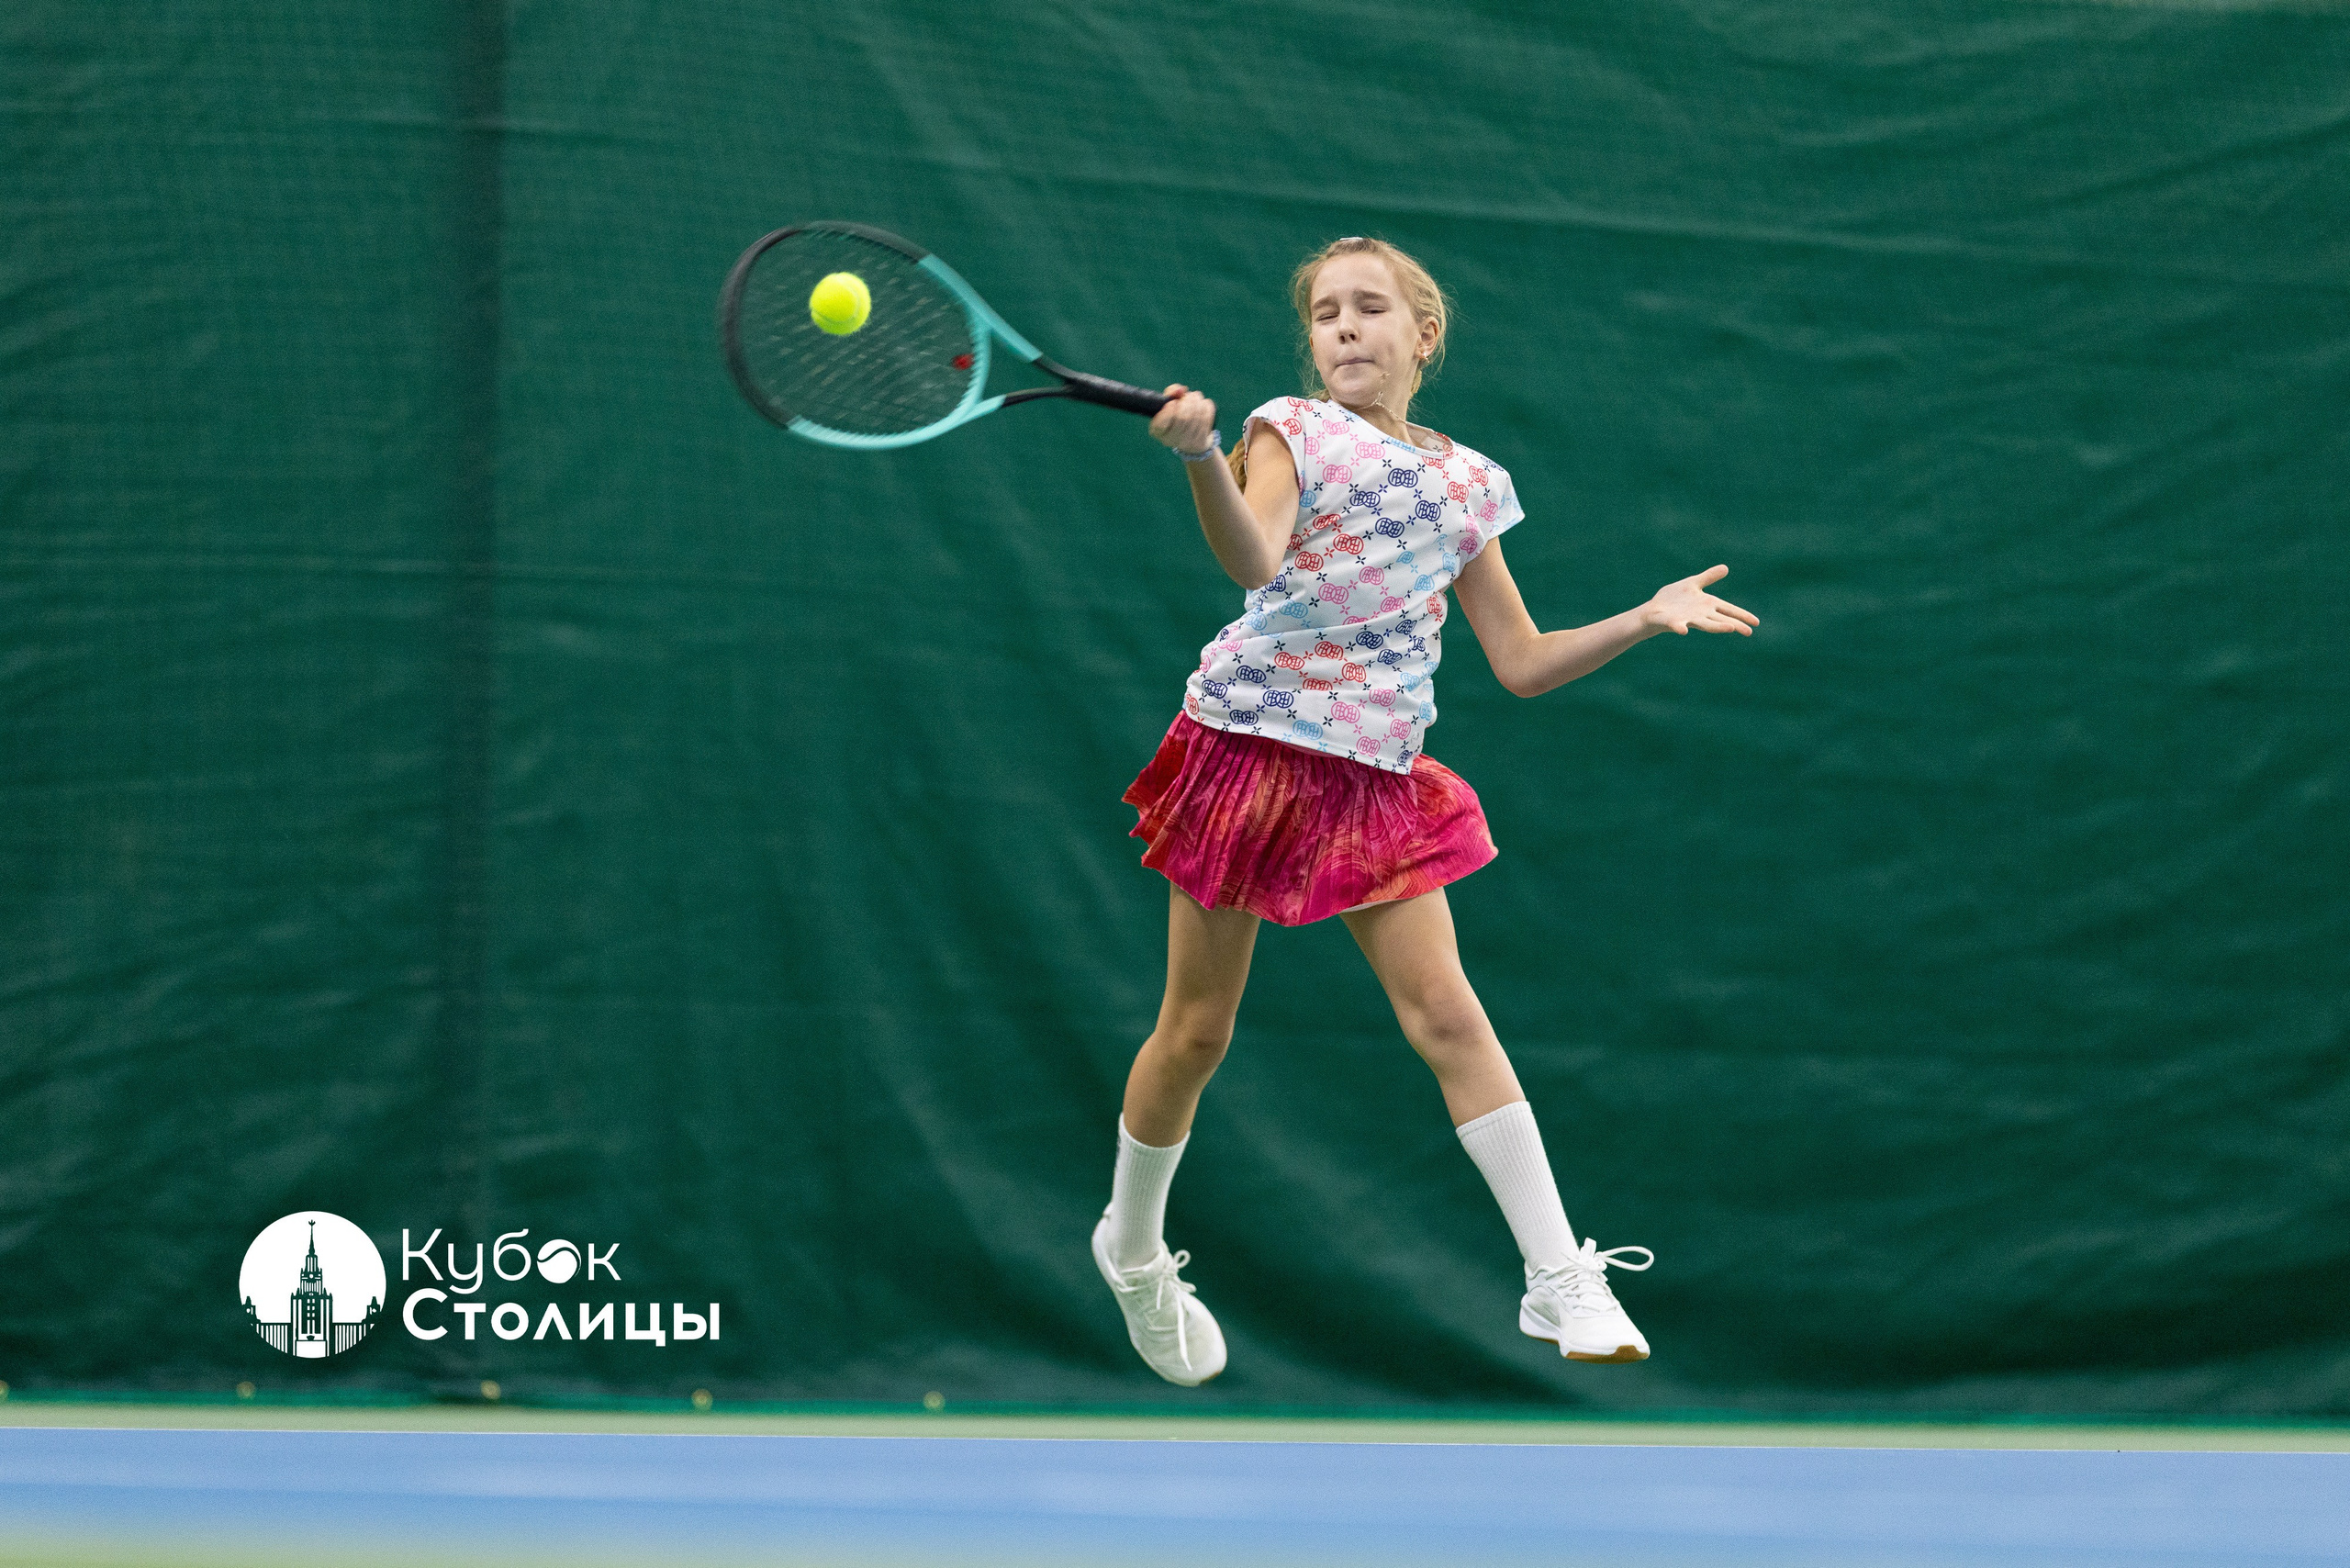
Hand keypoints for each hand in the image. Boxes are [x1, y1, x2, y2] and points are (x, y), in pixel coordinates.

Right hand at [1149, 384, 1216, 455]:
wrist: (1192, 435)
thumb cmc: (1177, 414)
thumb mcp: (1169, 403)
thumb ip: (1171, 393)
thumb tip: (1180, 390)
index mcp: (1158, 431)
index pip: (1161, 423)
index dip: (1169, 410)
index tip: (1173, 402)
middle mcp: (1171, 440)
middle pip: (1182, 417)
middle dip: (1187, 401)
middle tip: (1188, 396)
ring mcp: (1186, 443)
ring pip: (1197, 416)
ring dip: (1197, 401)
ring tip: (1195, 397)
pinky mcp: (1200, 442)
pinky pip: (1207, 417)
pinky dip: (1206, 406)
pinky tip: (1202, 404)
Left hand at [1644, 565, 1758, 635]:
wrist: (1653, 610)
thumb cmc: (1674, 599)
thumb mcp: (1693, 584)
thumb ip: (1708, 577)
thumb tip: (1726, 567)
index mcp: (1707, 605)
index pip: (1728, 610)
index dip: (1741, 615)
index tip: (1756, 622)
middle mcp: (1700, 614)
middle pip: (1720, 619)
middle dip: (1734, 624)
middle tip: (1749, 632)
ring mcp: (1687, 619)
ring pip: (1705, 624)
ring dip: (1717, 627)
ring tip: (1730, 629)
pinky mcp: (1672, 622)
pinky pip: (1677, 626)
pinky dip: (1680, 628)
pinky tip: (1684, 630)